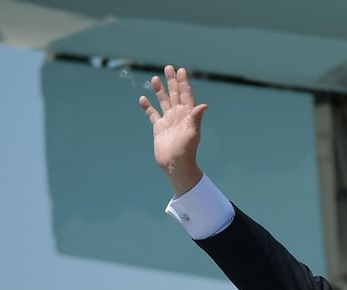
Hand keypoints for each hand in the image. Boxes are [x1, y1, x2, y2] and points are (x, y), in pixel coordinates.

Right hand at [139, 65, 206, 194]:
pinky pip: (152, 114)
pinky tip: (142, 99)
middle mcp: (178, 115)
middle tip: (169, 68)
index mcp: (187, 115)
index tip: (181, 70)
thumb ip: (196, 118)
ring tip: (155, 78)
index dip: (184, 83)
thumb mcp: (192, 133)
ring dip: (159, 90)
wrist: (175, 164)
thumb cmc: (186, 150)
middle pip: (175, 94)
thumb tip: (204, 105)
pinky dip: (148, 107)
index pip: (186, 95)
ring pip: (163, 101)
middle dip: (172, 81)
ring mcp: (168, 121)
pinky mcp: (159, 128)